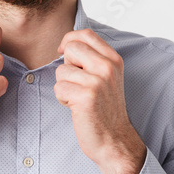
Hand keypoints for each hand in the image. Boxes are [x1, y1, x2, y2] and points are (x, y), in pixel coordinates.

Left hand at [55, 30, 145, 173]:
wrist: (115, 140)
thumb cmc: (105, 109)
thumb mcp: (106, 78)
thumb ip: (93, 59)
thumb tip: (67, 44)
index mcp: (114, 60)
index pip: (86, 34)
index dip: (70, 40)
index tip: (65, 52)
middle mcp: (108, 67)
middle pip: (71, 48)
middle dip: (66, 65)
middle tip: (77, 83)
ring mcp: (98, 81)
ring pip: (61, 71)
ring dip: (64, 86)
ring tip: (79, 98)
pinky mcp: (86, 96)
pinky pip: (59, 88)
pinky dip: (63, 99)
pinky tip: (76, 107)